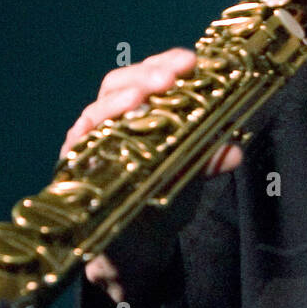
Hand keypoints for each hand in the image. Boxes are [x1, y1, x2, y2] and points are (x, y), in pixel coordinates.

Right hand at [61, 48, 241, 300]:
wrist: (139, 248)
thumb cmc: (162, 198)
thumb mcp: (191, 175)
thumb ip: (209, 159)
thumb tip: (234, 151)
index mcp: (140, 112)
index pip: (148, 75)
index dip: (166, 62)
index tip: (191, 59)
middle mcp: (111, 121)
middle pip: (118, 84)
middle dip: (143, 75)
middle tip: (170, 76)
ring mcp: (89, 144)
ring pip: (94, 111)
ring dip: (117, 101)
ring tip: (139, 97)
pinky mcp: (72, 171)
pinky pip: (75, 147)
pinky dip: (87, 135)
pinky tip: (102, 129)